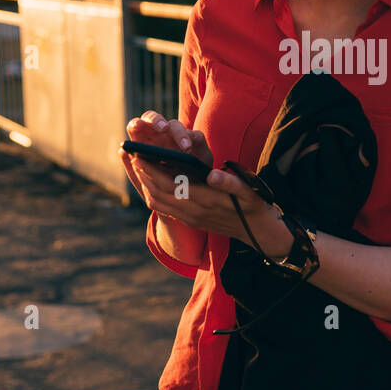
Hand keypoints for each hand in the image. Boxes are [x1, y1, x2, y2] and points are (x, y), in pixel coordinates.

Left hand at [119, 111, 291, 253]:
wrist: (257, 232)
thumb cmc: (253, 205)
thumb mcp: (249, 192)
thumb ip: (230, 183)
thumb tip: (212, 175)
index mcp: (206, 200)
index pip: (171, 185)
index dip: (153, 171)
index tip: (142, 156)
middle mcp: (194, 212)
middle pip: (160, 194)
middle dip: (144, 176)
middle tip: (133, 158)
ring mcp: (191, 218)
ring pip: (159, 204)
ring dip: (146, 186)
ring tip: (138, 169)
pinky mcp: (191, 221)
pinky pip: (165, 209)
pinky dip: (154, 196)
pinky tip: (151, 184)